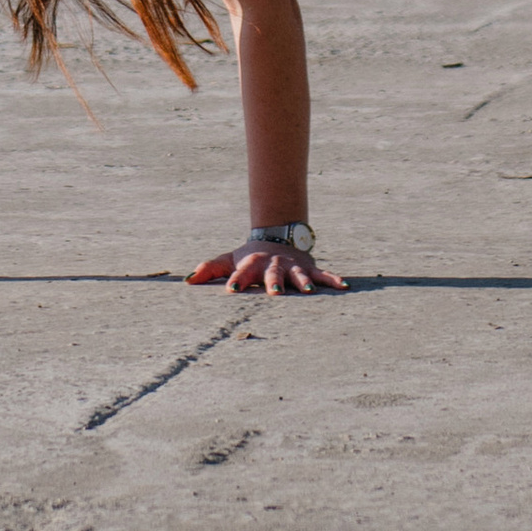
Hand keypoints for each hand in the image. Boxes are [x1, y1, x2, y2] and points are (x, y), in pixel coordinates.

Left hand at [187, 237, 349, 296]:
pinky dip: (334, 280)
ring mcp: (292, 267)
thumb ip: (209, 269)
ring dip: (303, 283)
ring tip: (309, 292)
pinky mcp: (308, 268)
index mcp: (252, 263)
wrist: (276, 237)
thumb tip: (186, 281)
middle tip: (274, 294)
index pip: (242, 272)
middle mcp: (273, 265)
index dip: (236, 280)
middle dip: (273, 283)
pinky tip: (344, 286)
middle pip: (272, 274)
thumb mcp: (229, 259)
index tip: (231, 290)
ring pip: (298, 275)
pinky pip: (323, 275)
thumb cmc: (249, 257)